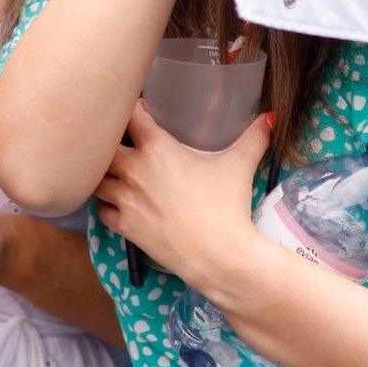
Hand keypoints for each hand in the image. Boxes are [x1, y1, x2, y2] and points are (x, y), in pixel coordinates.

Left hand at [96, 101, 271, 283]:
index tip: (141, 113)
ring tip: (116, 173)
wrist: (217, 254)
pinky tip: (119, 203)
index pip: (130, 116)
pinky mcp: (123, 225)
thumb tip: (271, 116)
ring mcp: (124, 199)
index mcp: (156, 148)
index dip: (133, 111)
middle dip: (110, 143)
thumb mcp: (240, 165)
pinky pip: (102, 210)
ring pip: (96, 179)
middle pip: (102, 146)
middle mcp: (133, 169)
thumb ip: (254, 136)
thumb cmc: (226, 205)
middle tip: (123, 144)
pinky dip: (107, 205)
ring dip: (104, 174)